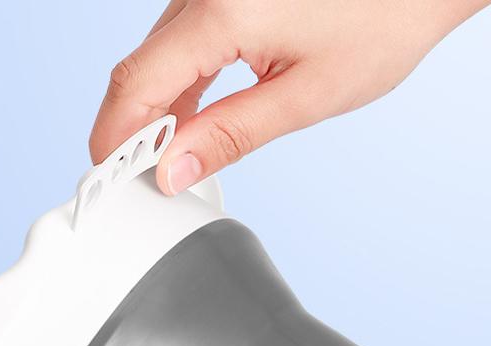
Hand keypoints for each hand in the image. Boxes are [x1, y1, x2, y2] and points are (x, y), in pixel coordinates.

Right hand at [89, 0, 490, 194]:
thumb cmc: (383, 19)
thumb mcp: (305, 96)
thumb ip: (229, 135)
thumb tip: (172, 170)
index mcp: (221, 11)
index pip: (136, 84)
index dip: (113, 138)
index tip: (107, 179)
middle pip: (138, 69)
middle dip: (130, 131)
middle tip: (140, 182)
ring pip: (155, 56)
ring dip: (154, 111)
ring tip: (167, 159)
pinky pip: (179, 41)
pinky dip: (177, 86)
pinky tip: (188, 122)